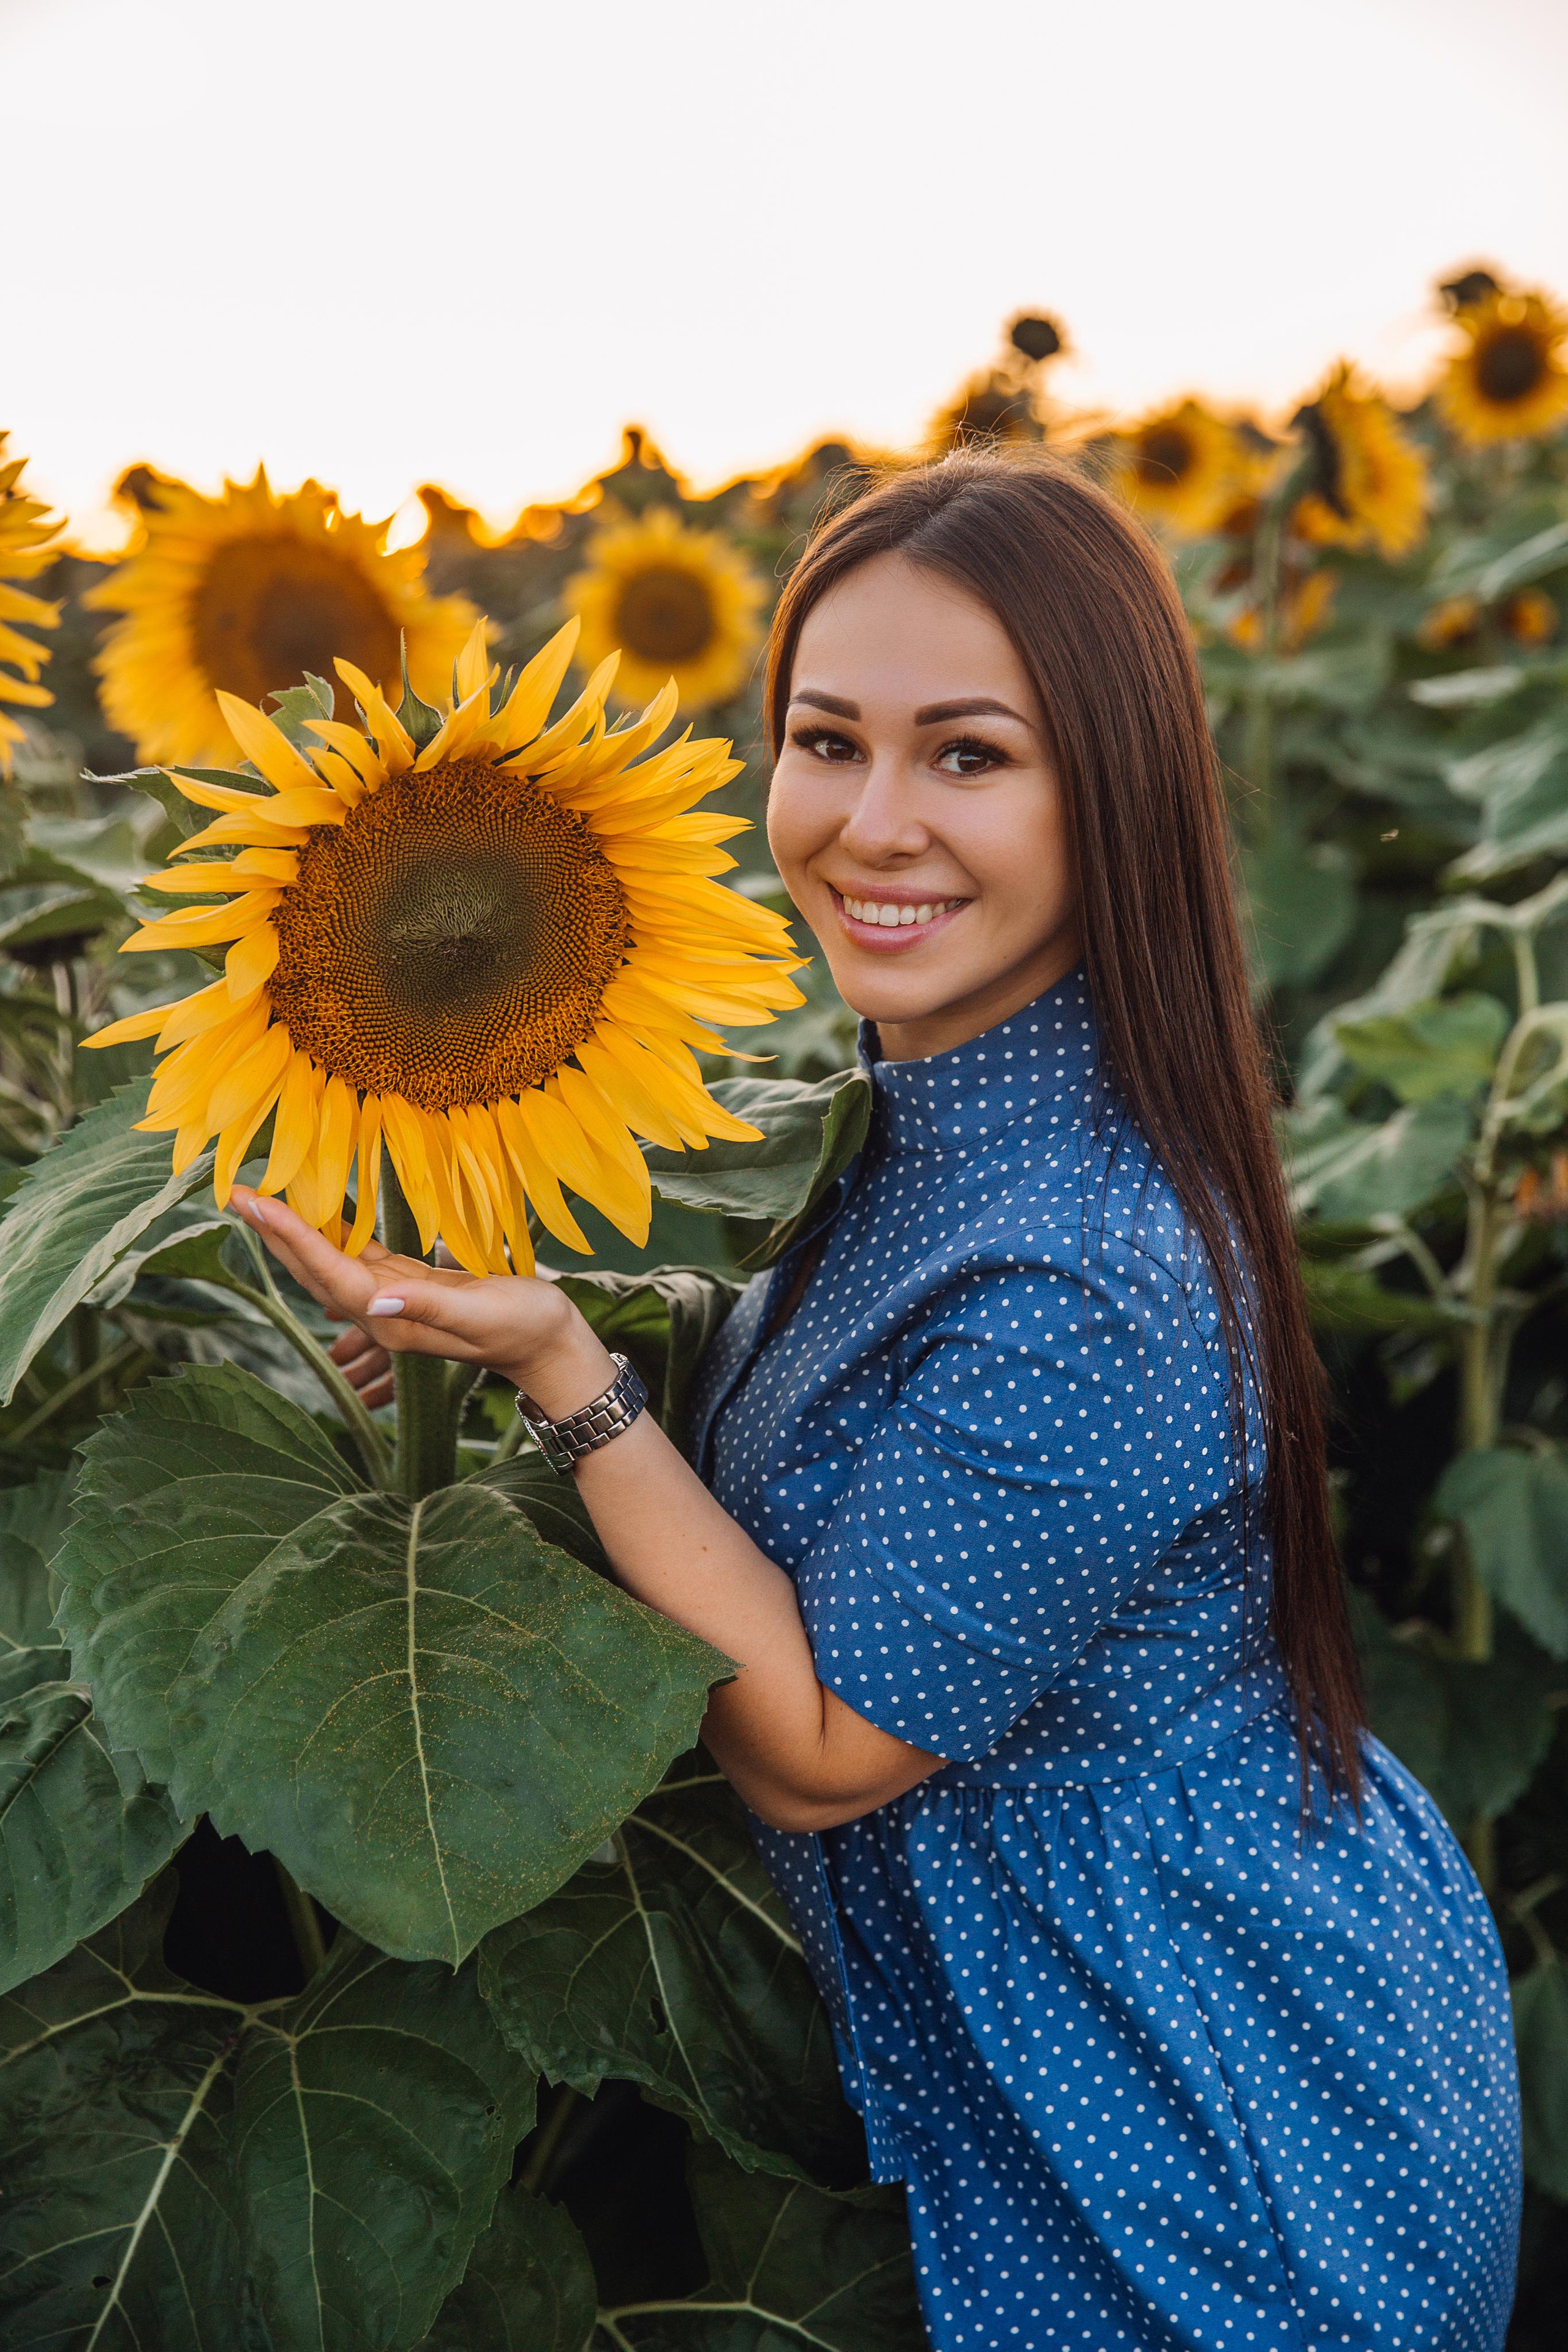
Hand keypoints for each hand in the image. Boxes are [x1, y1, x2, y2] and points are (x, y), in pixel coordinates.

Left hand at [231, 1186, 612, 1408]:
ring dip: (293, 1232)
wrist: (549, 1347)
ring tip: (260, 1199)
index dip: (291, 1237)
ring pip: (330, 1263)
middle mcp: (383, 1312)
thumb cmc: (524, 1328)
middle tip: (234, 1191)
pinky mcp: (410, 1286)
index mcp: (394, 1319)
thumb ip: (429, 1308)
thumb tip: (375, 1303)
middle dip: (273, 1232)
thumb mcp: (483, 1316)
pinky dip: (331, 1234)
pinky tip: (318, 1214)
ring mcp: (393, 1300)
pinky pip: (357, 1257)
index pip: (330, 1273)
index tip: (256, 1202)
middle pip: (314, 1269)